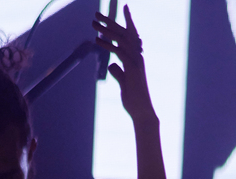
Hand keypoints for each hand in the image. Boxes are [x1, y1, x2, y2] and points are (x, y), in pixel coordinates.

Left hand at [93, 5, 154, 121]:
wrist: (142, 113)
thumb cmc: (134, 101)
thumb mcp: (123, 84)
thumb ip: (119, 73)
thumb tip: (112, 64)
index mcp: (134, 59)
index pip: (129, 37)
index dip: (125, 22)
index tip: (122, 8)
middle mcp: (137, 57)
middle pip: (123, 33)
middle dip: (110, 21)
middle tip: (96, 14)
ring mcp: (135, 62)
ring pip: (121, 38)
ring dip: (106, 29)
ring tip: (93, 22)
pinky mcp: (132, 69)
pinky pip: (119, 52)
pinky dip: (108, 45)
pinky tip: (97, 40)